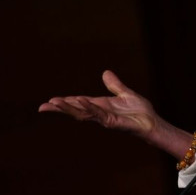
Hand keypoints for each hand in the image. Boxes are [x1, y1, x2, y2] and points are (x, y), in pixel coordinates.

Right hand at [39, 70, 158, 139]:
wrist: (153, 122)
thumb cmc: (140, 111)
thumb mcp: (125, 94)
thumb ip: (115, 85)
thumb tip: (105, 72)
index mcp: (101, 105)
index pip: (79, 103)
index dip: (65, 102)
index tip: (49, 101)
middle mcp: (100, 113)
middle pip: (76, 110)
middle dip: (60, 109)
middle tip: (43, 107)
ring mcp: (105, 118)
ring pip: (83, 113)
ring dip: (69, 108)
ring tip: (55, 103)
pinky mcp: (113, 122)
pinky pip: (99, 114)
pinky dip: (90, 107)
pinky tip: (81, 100)